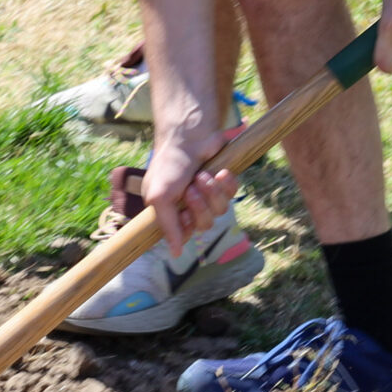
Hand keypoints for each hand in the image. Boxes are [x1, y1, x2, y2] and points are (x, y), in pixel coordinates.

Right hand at [142, 125, 237, 253]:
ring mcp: (209, 193)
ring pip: (220, 210)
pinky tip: (220, 171)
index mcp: (171, 209)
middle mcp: (190, 203)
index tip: (185, 214)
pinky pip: (232, 194)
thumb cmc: (170, 164)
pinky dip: (226, 183)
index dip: (188, 226)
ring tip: (203, 175)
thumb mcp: (159, 197)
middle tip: (191, 188)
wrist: (190, 136)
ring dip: (212, 192)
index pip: (186, 233)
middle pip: (205, 224)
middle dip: (200, 206)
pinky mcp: (223, 181)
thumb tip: (174, 254)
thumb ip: (168, 227)